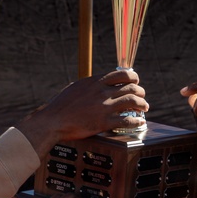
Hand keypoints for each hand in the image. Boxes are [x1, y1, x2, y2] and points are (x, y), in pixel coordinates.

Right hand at [20, 70, 146, 156]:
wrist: (52, 121)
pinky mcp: (103, 122)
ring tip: (144, 108)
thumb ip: (90, 85)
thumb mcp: (75, 88)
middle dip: (140, 92)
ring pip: (133, 101)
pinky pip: (126, 120)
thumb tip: (97, 83)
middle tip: (142, 97)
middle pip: (131, 87)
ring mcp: (104, 107)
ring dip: (142, 104)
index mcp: (95, 82)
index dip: (133, 78)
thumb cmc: (60, 106)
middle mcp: (102, 92)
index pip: (122, 74)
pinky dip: (136, 121)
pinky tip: (138, 122)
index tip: (135, 82)